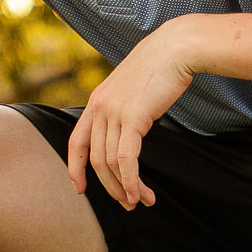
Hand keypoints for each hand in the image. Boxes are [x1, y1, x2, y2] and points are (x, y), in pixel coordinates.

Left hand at [67, 26, 200, 208]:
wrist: (175, 48)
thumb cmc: (160, 68)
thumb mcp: (132, 87)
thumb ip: (123, 106)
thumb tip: (128, 127)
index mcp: (96, 100)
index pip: (77, 142)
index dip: (75, 168)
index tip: (80, 188)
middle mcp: (99, 107)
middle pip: (96, 159)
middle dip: (110, 187)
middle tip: (126, 204)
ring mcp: (113, 112)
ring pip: (110, 163)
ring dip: (125, 188)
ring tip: (139, 202)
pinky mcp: (132, 117)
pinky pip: (126, 159)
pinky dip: (131, 181)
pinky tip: (140, 193)